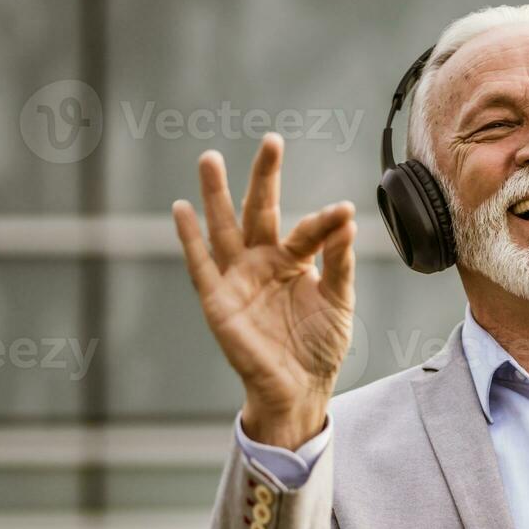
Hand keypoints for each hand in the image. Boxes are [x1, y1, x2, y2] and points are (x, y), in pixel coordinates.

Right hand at [172, 132, 356, 448]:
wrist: (300, 387)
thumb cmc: (320, 345)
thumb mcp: (339, 302)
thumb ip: (340, 263)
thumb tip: (347, 221)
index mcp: (295, 261)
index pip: (309, 230)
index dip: (325, 222)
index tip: (343, 211)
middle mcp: (263, 262)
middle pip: (262, 211)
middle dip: (264, 177)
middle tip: (271, 141)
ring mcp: (238, 278)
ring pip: (225, 228)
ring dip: (216, 195)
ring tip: (210, 158)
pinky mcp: (218, 300)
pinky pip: (200, 265)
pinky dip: (189, 238)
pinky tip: (181, 209)